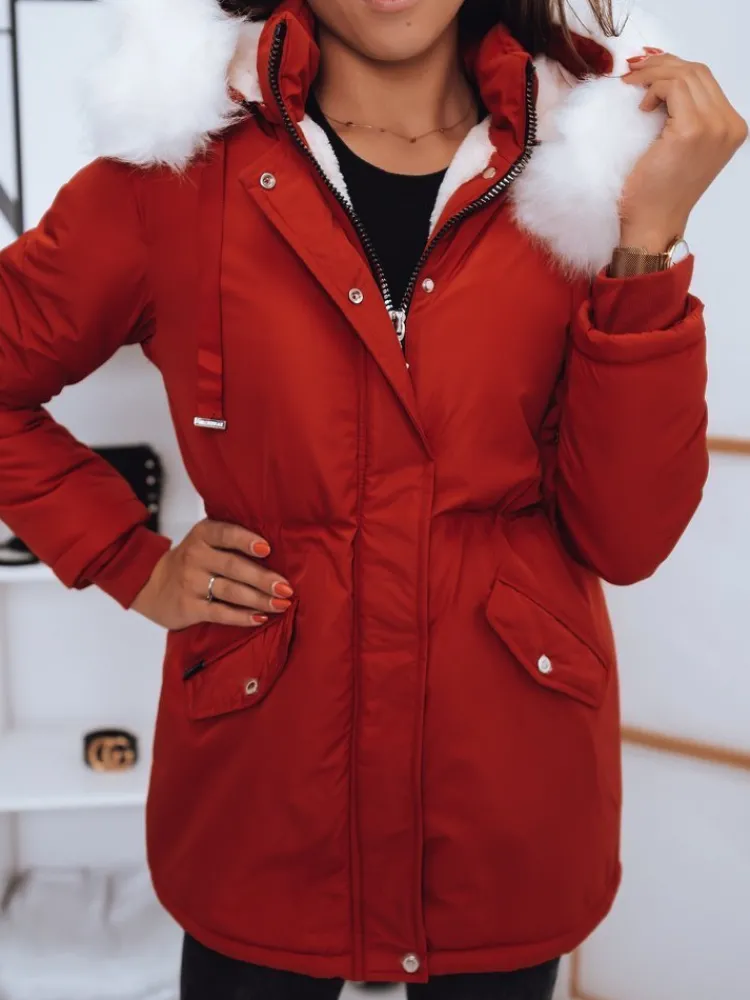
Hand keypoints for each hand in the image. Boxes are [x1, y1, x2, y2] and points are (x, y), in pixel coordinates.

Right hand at [131, 519, 293, 630]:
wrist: (150, 584)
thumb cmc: (191, 560)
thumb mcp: (204, 541)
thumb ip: (231, 540)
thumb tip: (276, 549)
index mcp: (202, 535)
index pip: (225, 534)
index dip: (246, 540)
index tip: (267, 548)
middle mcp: (195, 556)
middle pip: (234, 566)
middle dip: (263, 578)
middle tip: (286, 588)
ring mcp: (191, 583)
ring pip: (230, 592)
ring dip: (259, 599)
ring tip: (281, 604)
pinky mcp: (189, 607)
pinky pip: (220, 613)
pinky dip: (242, 617)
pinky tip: (260, 618)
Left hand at [620, 51, 747, 251]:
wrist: (652, 223)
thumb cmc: (658, 193)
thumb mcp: (679, 146)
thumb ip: (682, 114)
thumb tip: (663, 79)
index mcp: (730, 128)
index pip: (705, 80)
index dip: (674, 66)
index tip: (646, 67)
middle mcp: (728, 125)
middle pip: (697, 71)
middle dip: (662, 64)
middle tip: (633, 69)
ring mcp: (714, 126)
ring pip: (685, 75)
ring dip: (652, 74)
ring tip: (630, 85)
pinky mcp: (692, 130)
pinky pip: (673, 88)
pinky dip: (652, 88)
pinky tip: (640, 108)